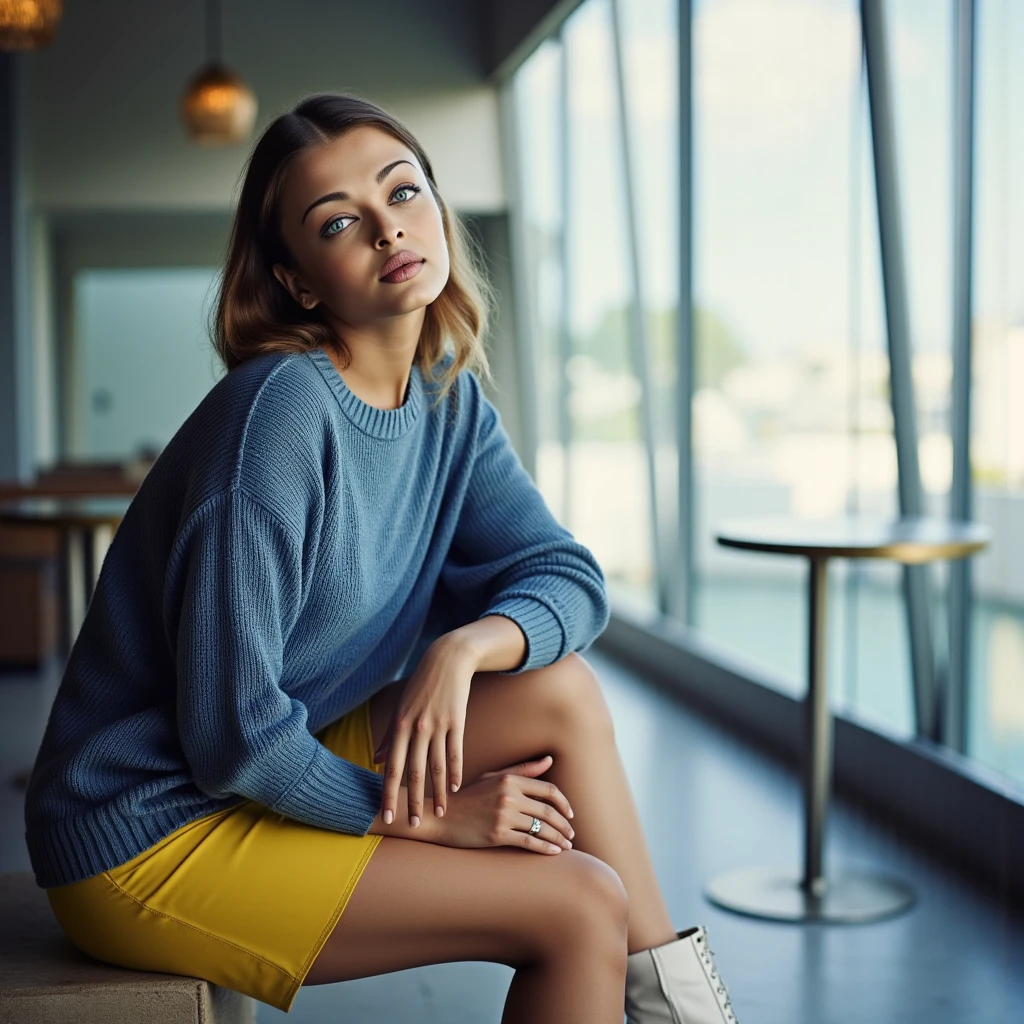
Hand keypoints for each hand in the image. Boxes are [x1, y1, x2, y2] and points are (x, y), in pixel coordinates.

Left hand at [374, 638, 475, 827]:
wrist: (447, 660)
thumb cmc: (419, 685)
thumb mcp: (399, 708)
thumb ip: (389, 737)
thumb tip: (376, 761)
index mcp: (399, 726)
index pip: (391, 767)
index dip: (388, 794)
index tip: (387, 815)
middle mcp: (417, 728)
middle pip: (414, 772)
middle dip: (413, 801)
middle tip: (414, 824)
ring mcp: (438, 725)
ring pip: (437, 766)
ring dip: (438, 793)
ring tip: (440, 813)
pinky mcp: (457, 721)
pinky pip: (455, 752)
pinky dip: (455, 771)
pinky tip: (455, 788)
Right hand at [433, 754, 575, 854]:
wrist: (442, 816)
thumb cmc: (469, 796)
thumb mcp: (494, 778)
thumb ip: (523, 770)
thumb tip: (549, 760)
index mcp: (509, 780)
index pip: (548, 791)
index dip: (564, 803)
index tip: (570, 814)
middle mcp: (508, 796)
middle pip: (548, 811)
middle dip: (564, 825)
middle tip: (571, 834)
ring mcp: (503, 816)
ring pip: (541, 828)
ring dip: (558, 838)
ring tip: (566, 845)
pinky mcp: (496, 834)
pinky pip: (528, 842)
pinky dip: (545, 848)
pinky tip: (554, 852)